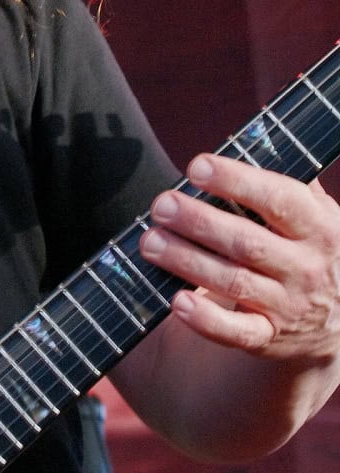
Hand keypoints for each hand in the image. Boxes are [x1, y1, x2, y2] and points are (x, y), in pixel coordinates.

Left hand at [139, 154, 339, 366]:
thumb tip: (256, 133)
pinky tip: (177, 301)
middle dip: (199, 221)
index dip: (236, 181)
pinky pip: (237, 333)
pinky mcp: (270, 338)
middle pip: (246, 242)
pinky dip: (207, 320)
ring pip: (233, 282)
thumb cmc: (317, 249)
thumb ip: (293, 179)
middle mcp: (306, 267)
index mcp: (318, 228)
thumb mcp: (322, 214)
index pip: (278, 200)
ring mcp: (289, 305)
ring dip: (187, 261)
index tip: (197, 166)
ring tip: (150, 242)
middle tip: (161, 205)